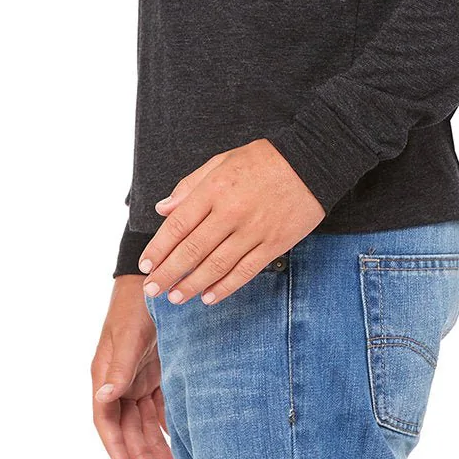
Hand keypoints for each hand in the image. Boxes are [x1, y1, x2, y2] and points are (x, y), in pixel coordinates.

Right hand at [91, 277, 175, 458]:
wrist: (152, 280)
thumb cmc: (135, 305)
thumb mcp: (128, 336)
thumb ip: (119, 368)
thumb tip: (103, 397)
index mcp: (105, 374)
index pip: (105, 418)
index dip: (114, 445)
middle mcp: (119, 380)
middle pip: (127, 425)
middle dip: (139, 452)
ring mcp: (136, 377)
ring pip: (143, 420)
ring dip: (154, 443)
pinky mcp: (154, 372)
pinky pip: (158, 405)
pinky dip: (165, 423)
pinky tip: (177, 439)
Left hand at [138, 138, 325, 306]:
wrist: (313, 161)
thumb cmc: (263, 160)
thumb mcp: (221, 161)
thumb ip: (190, 186)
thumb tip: (163, 209)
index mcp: (215, 189)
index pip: (177, 225)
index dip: (158, 248)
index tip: (145, 265)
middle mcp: (231, 212)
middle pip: (192, 250)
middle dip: (167, 273)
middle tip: (152, 290)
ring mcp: (254, 230)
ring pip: (216, 266)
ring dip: (191, 285)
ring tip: (175, 298)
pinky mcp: (274, 244)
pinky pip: (245, 271)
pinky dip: (225, 288)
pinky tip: (208, 297)